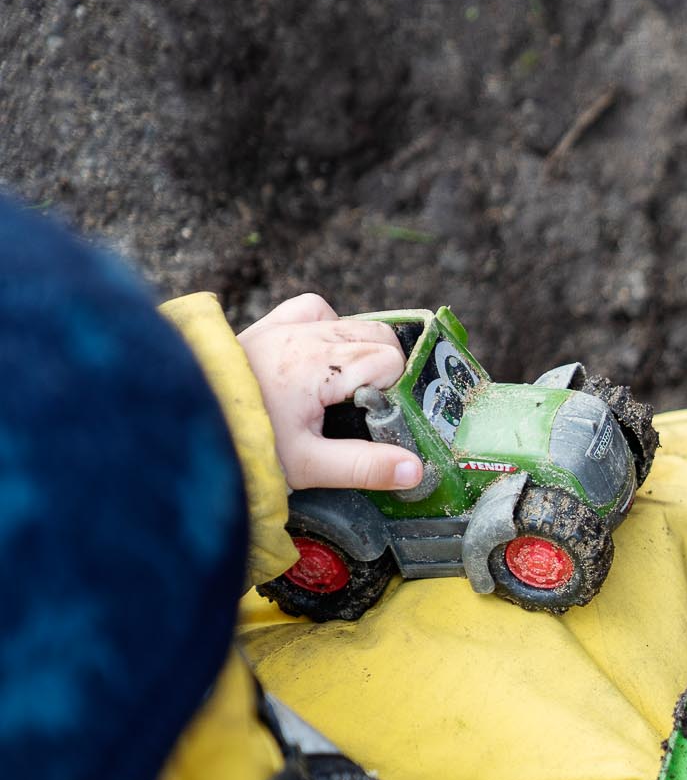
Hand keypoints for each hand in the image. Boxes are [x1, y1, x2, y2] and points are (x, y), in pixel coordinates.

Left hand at [237, 293, 420, 490]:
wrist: (180, 423)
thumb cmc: (242, 444)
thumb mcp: (309, 465)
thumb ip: (365, 466)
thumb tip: (414, 469)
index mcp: (321, 365)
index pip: (390, 360)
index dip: (393, 390)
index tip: (377, 417)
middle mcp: (307, 336)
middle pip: (379, 336)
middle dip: (386, 370)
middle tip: (367, 408)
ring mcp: (286, 326)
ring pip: (353, 322)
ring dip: (363, 351)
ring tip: (347, 390)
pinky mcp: (269, 326)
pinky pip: (315, 310)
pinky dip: (329, 327)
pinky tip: (324, 356)